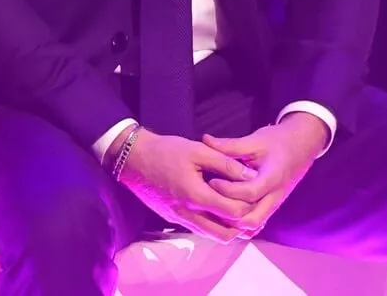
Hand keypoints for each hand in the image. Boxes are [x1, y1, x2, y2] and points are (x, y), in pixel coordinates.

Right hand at [116, 129, 258, 242]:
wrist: (133, 159)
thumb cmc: (165, 151)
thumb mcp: (198, 150)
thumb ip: (226, 163)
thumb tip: (251, 175)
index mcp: (196, 196)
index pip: (233, 213)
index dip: (248, 205)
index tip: (253, 191)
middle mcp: (188, 214)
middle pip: (226, 233)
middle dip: (241, 223)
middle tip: (248, 205)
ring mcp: (180, 219)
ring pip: (213, 235)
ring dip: (228, 227)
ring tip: (235, 208)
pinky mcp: (173, 219)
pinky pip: (200, 230)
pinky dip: (213, 224)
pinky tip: (217, 208)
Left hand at [201, 112, 328, 237]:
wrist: (301, 147)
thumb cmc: (277, 141)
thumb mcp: (255, 140)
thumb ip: (230, 145)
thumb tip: (205, 140)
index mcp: (273, 178)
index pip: (249, 193)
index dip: (228, 190)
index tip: (211, 181)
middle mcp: (275, 196)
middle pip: (253, 218)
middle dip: (230, 215)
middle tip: (211, 201)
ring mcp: (275, 204)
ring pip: (255, 225)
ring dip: (235, 223)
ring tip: (215, 210)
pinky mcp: (271, 206)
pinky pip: (257, 222)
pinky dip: (242, 224)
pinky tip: (225, 214)